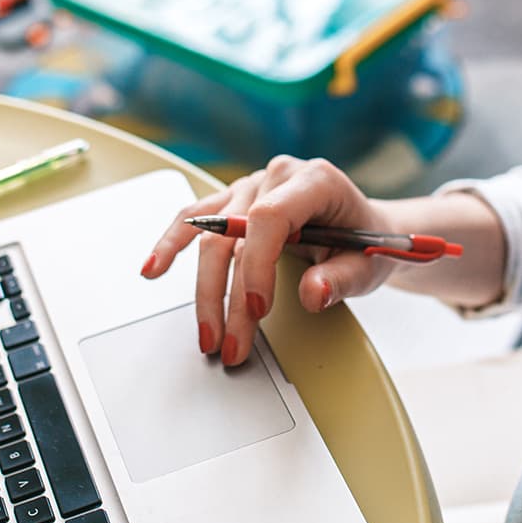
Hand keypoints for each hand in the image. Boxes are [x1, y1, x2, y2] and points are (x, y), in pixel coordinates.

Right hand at [140, 156, 400, 365]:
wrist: (365, 228)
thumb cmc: (367, 243)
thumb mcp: (368, 264)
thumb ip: (342, 278)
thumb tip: (313, 293)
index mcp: (315, 181)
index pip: (270, 218)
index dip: (257, 266)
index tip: (256, 310)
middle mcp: (277, 177)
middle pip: (235, 236)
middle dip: (229, 298)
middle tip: (232, 345)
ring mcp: (251, 187)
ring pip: (210, 236)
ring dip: (204, 291)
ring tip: (206, 334)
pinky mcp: (233, 201)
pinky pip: (194, 219)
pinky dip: (171, 243)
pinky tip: (153, 268)